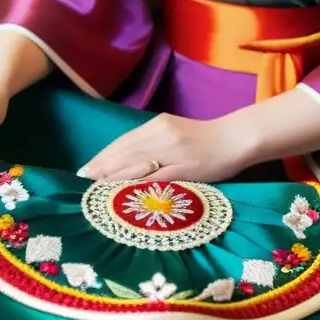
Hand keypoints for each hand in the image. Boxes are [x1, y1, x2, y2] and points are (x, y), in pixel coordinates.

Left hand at [76, 113, 256, 182]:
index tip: (86, 169)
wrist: (236, 139)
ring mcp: (173, 151)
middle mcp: (161, 135)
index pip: (123, 142)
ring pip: (137, 165)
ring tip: (97, 189)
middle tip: (84, 181)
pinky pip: (157, 178)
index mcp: (157, 125)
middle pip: (125, 153)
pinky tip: (126, 194)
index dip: (103, 157)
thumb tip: (124, 159)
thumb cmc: (203, 139)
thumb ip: (151, 143)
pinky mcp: (186, 167)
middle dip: (103, 168)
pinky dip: (139, 185)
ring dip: (114, 178)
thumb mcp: (173, 133)